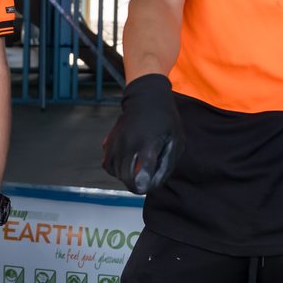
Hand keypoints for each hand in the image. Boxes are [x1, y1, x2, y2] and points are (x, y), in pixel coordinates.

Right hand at [101, 74, 183, 193]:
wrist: (146, 98)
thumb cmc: (165, 121)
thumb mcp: (175, 142)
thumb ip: (165, 165)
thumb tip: (152, 183)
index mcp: (146, 145)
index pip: (139, 177)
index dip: (145, 185)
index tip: (150, 181)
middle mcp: (127, 144)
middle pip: (125, 179)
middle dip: (137, 183)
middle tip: (147, 174)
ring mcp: (115, 142)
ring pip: (115, 172)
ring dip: (126, 175)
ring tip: (138, 164)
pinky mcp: (107, 142)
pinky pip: (107, 164)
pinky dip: (116, 167)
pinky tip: (128, 159)